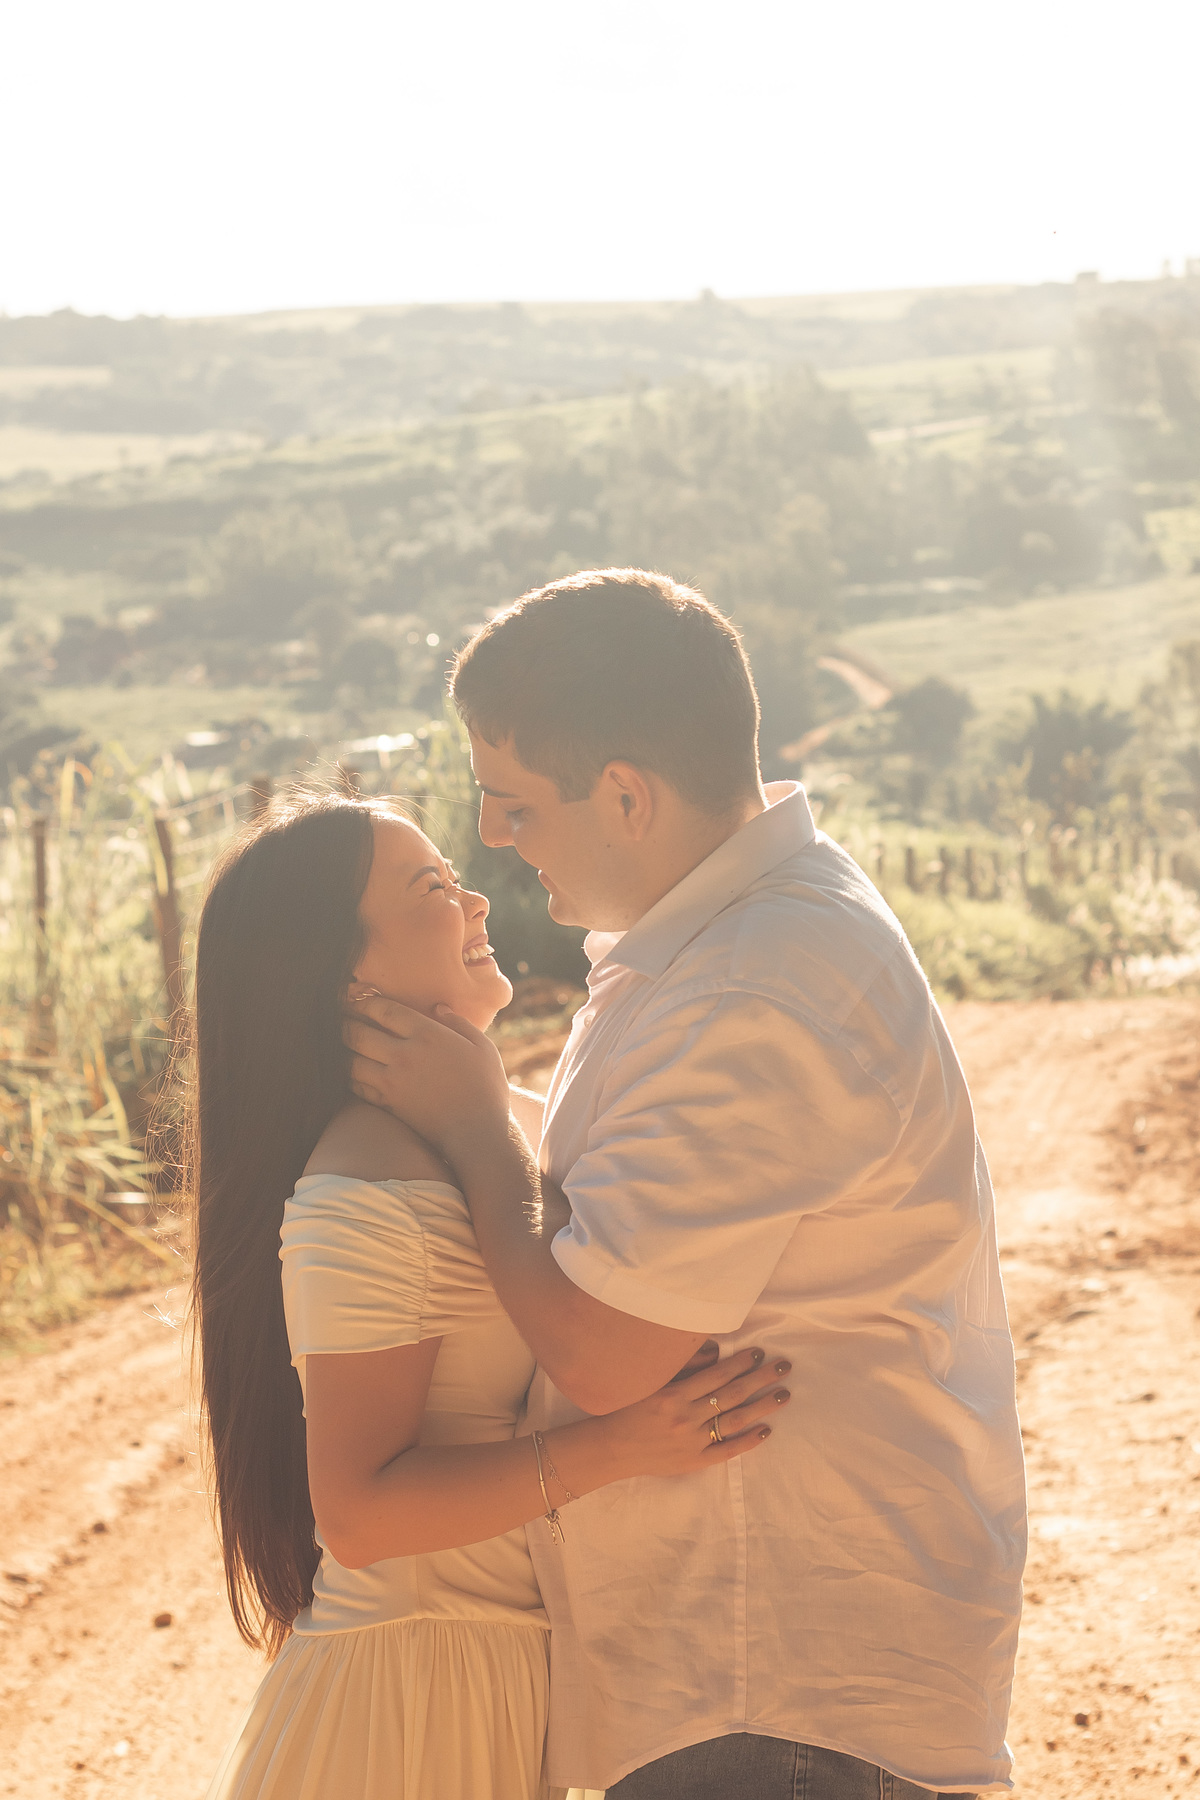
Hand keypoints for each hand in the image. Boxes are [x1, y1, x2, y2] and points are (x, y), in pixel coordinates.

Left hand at [343, 996, 511, 1151]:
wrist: (477, 1132)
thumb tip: (439, 1008)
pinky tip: (349, 1071)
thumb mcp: (483, 1047)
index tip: (357, 1000)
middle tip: (338, 1017)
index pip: (385, 1011)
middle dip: (345, 1023)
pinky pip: (357, 1086)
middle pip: (359, 1034)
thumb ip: (460, 1023)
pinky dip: (349, 1077)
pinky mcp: (388, 1104)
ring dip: (342, 1050)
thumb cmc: (485, 1088)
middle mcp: (405, 1055)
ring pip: (352, 1061)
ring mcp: (393, 1081)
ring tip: (338, 1042)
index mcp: (428, 1035)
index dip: (366, 1003)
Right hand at [594, 1347, 791, 1479]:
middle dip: (761, 1378)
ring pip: (735, 1420)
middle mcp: (685, 1418)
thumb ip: (683, 1366)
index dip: (741, 1362)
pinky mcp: (694, 1462)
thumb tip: (716, 1351)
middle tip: (784, 1366)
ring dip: (762, 1406)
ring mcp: (692, 1442)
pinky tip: (766, 1429)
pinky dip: (748, 1441)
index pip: (717, 1375)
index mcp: (674, 1394)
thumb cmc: (629, 1408)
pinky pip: (727, 1451)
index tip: (759, 1352)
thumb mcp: (651, 1381)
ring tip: (784, 1394)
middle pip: (733, 1395)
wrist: (611, 1448)